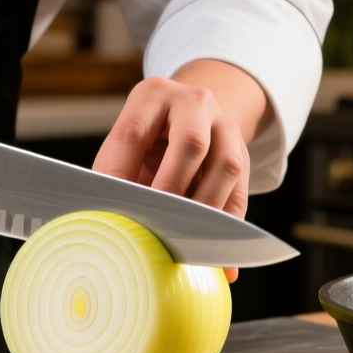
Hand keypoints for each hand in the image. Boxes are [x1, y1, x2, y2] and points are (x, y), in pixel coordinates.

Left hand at [94, 59, 270, 280]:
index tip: (116, 207)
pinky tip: (217, 257)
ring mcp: (225, 126)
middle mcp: (194, 103)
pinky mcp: (244, 152)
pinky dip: (228, 225)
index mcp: (153, 96)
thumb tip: (108, 219)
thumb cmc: (150, 138)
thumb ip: (116, 173)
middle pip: (190, 143)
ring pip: (226, 166)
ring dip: (205, 208)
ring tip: (186, 239)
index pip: (134, 132)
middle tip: (157, 222)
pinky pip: (241, 191)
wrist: (193, 112)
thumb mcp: (127, 142)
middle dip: (172, 188)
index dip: (122, 171)